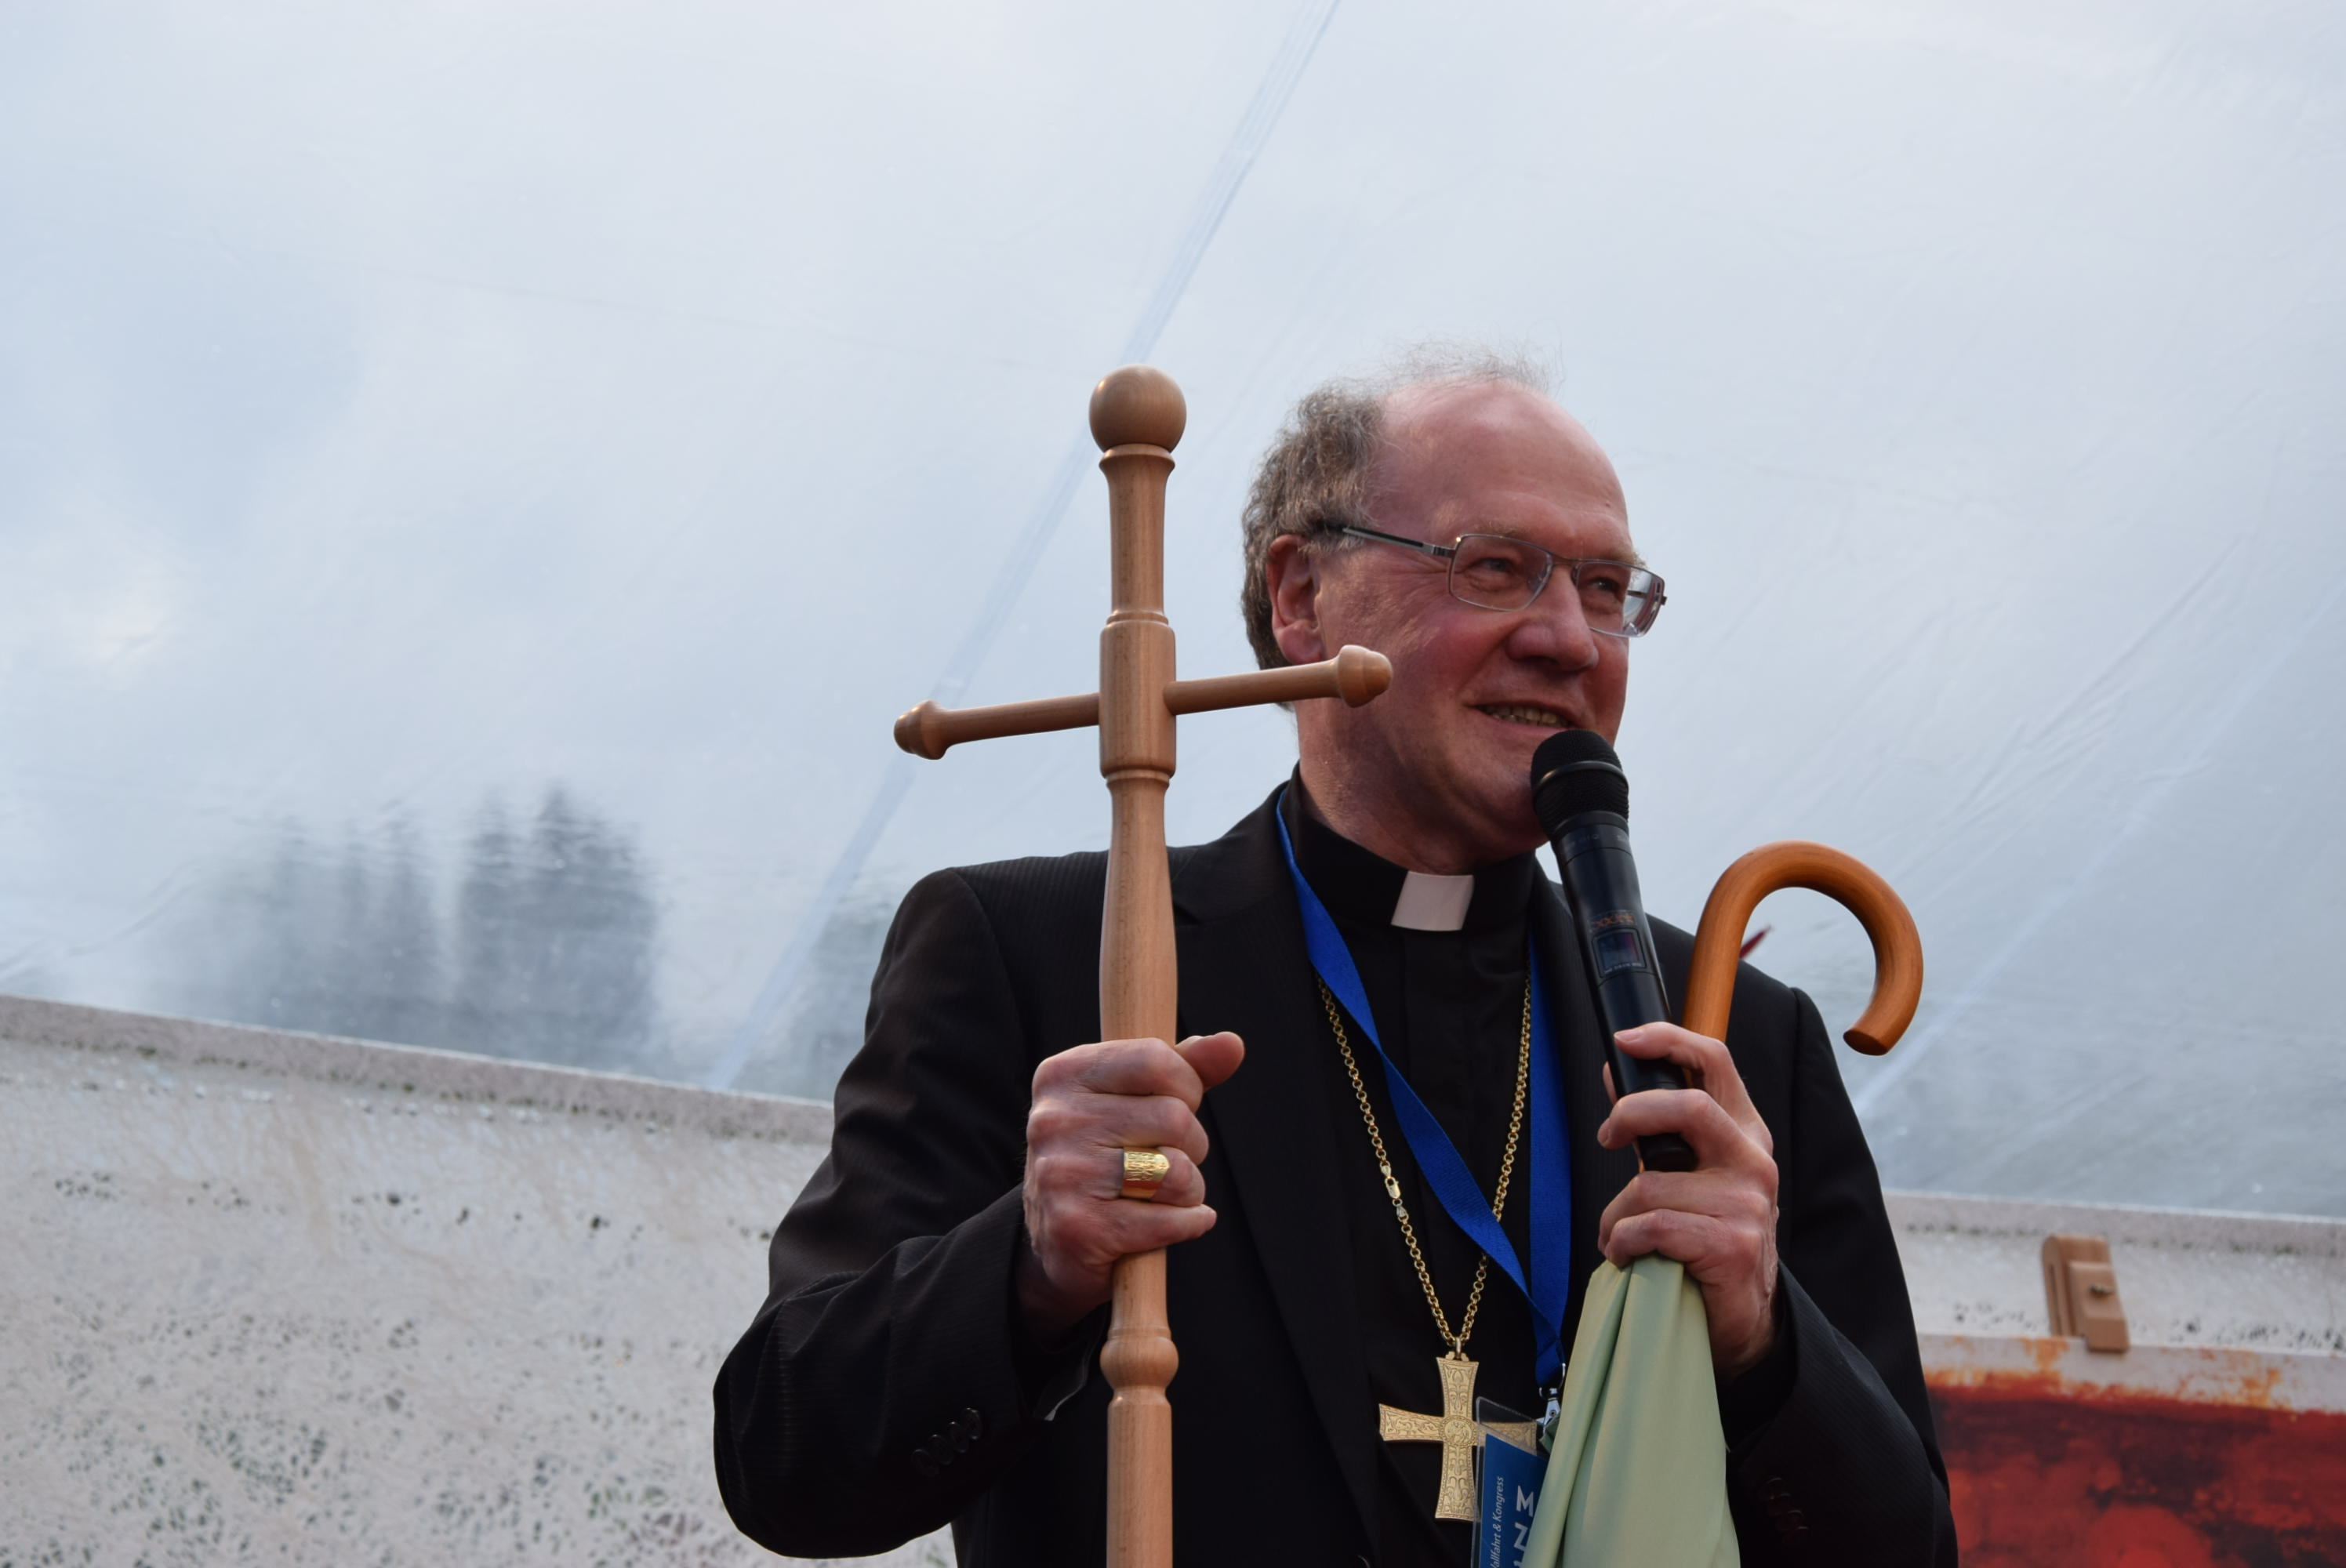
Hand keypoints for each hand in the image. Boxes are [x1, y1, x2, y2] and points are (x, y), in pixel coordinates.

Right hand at [1016, 1031, 1244, 1339]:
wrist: (1056, 1241)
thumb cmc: (1108, 1157)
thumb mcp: (1136, 1100)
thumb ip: (1186, 1068)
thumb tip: (1232, 1043)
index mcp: (1064, 1074)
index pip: (1155, 1059)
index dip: (1187, 1086)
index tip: (1178, 1106)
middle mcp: (1054, 1119)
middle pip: (1173, 1117)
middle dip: (1191, 1144)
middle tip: (1168, 1160)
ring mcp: (1061, 1174)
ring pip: (1175, 1171)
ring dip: (1189, 1189)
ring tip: (1165, 1194)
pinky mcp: (1077, 1228)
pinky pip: (1169, 1220)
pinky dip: (1188, 1223)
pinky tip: (1174, 1221)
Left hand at [1595, 1023, 1780, 1375]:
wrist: (1741, 1317)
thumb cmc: (1705, 1237)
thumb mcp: (1687, 1173)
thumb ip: (1658, 1128)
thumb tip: (1616, 1072)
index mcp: (1743, 1132)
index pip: (1716, 1062)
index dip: (1668, 1041)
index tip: (1625, 1042)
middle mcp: (1752, 1160)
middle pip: (1687, 1107)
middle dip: (1631, 1116)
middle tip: (1608, 1137)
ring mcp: (1748, 1202)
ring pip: (1650, 1184)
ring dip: (1617, 1216)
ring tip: (1624, 1238)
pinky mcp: (1732, 1244)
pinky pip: (1652, 1227)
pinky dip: (1625, 1243)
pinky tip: (1631, 1257)